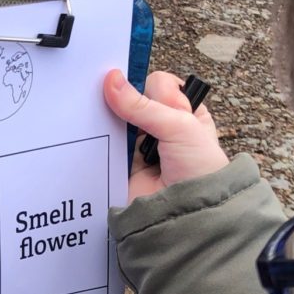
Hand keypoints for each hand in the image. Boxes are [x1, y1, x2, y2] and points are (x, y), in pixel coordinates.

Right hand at [104, 68, 228, 200]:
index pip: (158, 85)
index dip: (150, 88)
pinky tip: (93, 135)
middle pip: (134, 101)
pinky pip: (106, 147)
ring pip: (117, 122)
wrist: (189, 214)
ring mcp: (142, 147)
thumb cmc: (200, 169)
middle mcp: (163, 128)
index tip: (147, 96)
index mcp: (185, 113)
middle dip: (124, 102)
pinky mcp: (124, 166)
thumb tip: (111, 79)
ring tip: (102, 118)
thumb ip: (143, 105)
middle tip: (118, 105)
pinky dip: (100, 142)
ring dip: (110, 121)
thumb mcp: (178, 125)